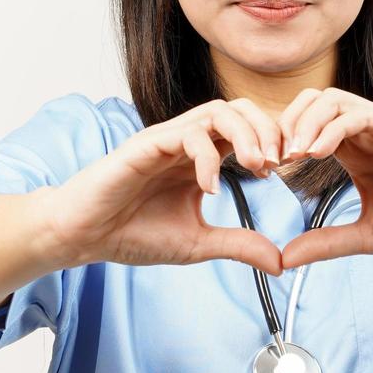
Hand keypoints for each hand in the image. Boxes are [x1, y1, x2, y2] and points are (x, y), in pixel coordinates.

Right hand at [46, 98, 287, 274]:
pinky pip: (187, 134)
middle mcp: (187, 142)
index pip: (249, 131)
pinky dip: (208, 157)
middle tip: (281, 162)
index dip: (275, 142)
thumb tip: (280, 263)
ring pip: (218, 111)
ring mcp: (167, 140)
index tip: (289, 169)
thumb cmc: (132, 233)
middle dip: (269, 130)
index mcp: (202, 158)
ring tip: (256, 167)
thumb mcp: (198, 243)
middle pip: (240, 109)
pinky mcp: (146, 144)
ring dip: (246, 135)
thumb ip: (239, 246)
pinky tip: (210, 188)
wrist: (83, 235)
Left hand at [275, 87, 372, 269]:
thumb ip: (327, 243)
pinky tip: (317, 152)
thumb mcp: (369, 236)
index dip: (279, 144)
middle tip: (269, 159)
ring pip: (331, 101)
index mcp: (356, 152)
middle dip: (284, 127)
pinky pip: (360, 114)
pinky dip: (332, 127)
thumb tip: (284, 258)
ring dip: (304, 123)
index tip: (262, 171)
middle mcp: (367, 132)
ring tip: (291, 154)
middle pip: (310, 105)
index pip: (305, 130)